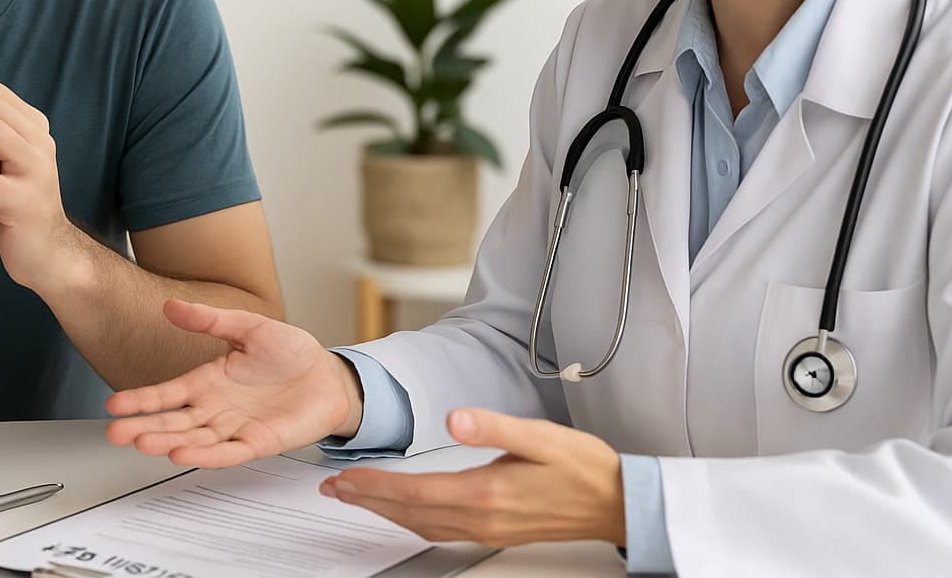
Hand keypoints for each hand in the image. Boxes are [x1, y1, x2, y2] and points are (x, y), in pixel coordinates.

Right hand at [105, 299, 361, 466]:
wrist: (329, 375)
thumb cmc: (292, 353)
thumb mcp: (248, 326)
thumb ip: (210, 320)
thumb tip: (171, 306)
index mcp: (209, 381)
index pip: (167, 393)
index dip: (141, 399)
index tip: (115, 405)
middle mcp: (217, 407)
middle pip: (174, 420)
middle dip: (144, 426)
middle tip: (115, 433)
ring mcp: (236, 426)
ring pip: (194, 438)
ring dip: (168, 441)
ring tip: (142, 443)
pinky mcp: (259, 442)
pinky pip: (228, 451)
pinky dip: (206, 454)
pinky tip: (184, 454)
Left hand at [318, 410, 625, 547]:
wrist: (617, 501)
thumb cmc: (584, 467)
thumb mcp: (541, 435)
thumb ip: (494, 427)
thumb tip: (456, 420)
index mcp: (487, 493)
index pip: (415, 492)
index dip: (375, 485)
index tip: (345, 478)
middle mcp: (482, 518)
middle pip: (410, 513)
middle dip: (368, 501)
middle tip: (334, 490)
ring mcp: (488, 529)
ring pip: (422, 526)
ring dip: (385, 512)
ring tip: (356, 499)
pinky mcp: (495, 531)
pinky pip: (441, 531)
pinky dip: (413, 521)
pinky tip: (405, 512)